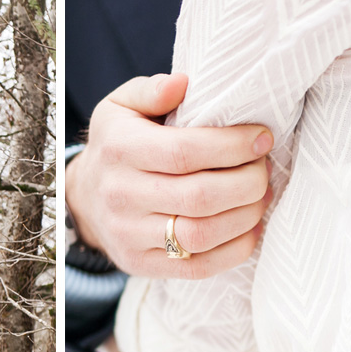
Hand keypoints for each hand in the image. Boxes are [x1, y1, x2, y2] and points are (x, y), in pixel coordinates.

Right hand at [68, 73, 272, 278]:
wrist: (85, 198)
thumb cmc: (118, 144)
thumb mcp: (122, 105)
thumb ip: (151, 90)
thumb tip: (183, 84)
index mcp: (119, 149)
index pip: (184, 152)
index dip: (232, 146)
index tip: (262, 138)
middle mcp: (120, 195)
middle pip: (199, 196)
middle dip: (247, 182)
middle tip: (265, 168)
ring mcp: (129, 236)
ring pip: (201, 235)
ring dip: (246, 215)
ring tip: (262, 195)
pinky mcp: (142, 264)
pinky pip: (198, 267)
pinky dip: (236, 249)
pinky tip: (251, 226)